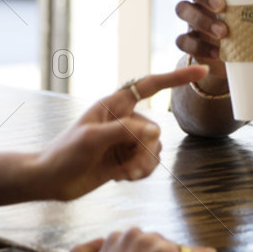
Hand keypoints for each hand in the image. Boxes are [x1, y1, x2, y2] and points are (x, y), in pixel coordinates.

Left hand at [32, 66, 207, 201]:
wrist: (50, 180)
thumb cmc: (65, 153)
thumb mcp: (92, 139)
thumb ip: (125, 131)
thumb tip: (156, 131)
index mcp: (114, 105)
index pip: (151, 86)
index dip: (177, 78)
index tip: (202, 71)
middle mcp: (123, 120)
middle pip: (155, 130)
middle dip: (145, 151)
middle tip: (125, 166)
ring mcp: (125, 140)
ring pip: (155, 149)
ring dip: (143, 165)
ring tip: (122, 174)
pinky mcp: (126, 159)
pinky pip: (149, 164)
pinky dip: (140, 173)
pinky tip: (121, 178)